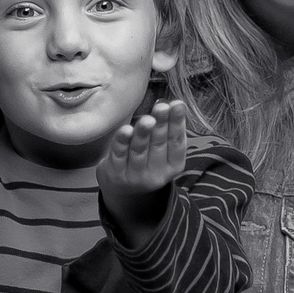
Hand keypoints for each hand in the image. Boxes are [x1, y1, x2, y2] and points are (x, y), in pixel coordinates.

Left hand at [98, 99, 189, 239]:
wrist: (122, 188)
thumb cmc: (147, 160)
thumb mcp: (163, 151)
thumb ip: (168, 131)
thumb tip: (173, 104)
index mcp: (173, 167)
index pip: (177, 143)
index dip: (177, 123)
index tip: (177, 104)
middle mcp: (156, 175)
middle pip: (158, 145)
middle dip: (161, 125)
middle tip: (162, 107)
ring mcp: (135, 176)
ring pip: (139, 150)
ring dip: (143, 134)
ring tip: (147, 119)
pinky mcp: (116, 174)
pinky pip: (118, 155)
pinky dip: (121, 142)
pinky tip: (125, 130)